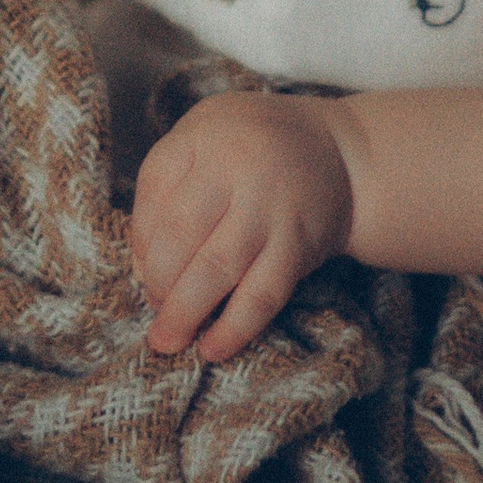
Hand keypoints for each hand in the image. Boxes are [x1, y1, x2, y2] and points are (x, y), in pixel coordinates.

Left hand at [128, 92, 357, 364]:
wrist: (342, 153)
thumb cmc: (253, 147)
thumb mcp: (205, 134)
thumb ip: (168, 185)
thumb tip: (144, 265)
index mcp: (205, 133)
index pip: (155, 188)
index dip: (140, 236)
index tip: (142, 267)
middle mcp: (238, 166)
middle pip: (181, 231)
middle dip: (158, 280)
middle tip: (154, 307)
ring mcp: (271, 208)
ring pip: (218, 267)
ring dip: (186, 312)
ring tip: (167, 340)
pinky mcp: (298, 246)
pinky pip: (262, 294)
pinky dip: (234, 328)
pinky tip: (213, 349)